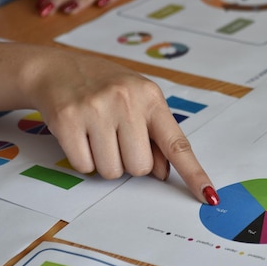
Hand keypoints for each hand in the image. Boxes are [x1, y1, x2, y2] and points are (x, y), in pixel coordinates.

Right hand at [0, 34, 218, 204]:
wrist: (57, 69)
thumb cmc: (106, 89)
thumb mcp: (138, 102)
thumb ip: (155, 136)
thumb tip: (163, 173)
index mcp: (151, 97)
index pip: (177, 143)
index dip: (194, 173)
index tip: (209, 196)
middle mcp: (127, 100)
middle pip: (140, 167)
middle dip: (129, 162)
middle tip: (116, 139)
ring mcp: (96, 109)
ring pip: (112, 171)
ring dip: (105, 162)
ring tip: (97, 135)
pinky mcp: (68, 119)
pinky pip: (84, 166)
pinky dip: (82, 159)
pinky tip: (79, 135)